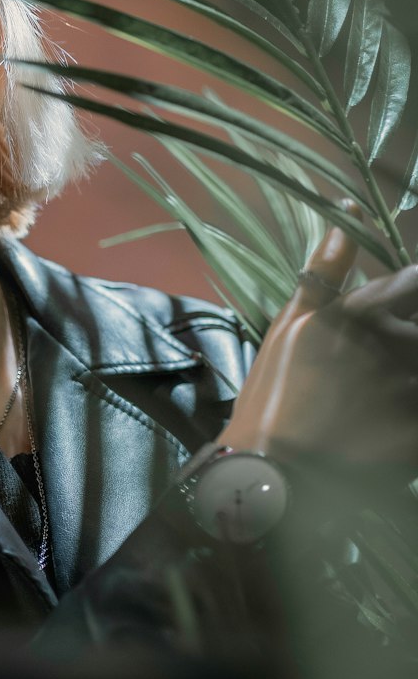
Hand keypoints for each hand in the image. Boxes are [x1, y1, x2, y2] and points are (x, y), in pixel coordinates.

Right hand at [220, 212, 417, 468]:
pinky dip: (415, 409)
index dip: (415, 291)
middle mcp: (400, 342)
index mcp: (367, 311)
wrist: (275, 471)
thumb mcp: (292, 325)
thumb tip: (350, 208)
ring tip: (382, 389)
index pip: (417, 280)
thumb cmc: (277, 393)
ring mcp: (414, 387)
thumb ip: (326, 269)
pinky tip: (398, 420)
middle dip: (413, 337)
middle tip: (385, 359)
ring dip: (414, 368)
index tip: (404, 309)